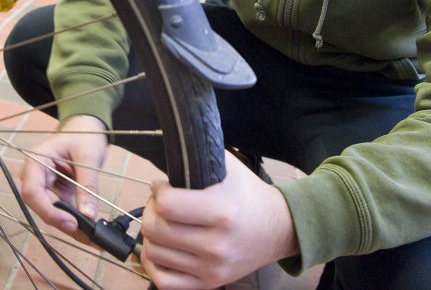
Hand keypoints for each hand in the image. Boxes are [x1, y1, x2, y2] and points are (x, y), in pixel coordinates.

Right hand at [20, 114, 107, 235]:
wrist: (87, 129)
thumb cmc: (84, 136)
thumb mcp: (88, 157)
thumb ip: (87, 184)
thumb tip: (88, 214)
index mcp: (36, 162)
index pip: (31, 191)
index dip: (47, 210)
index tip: (69, 221)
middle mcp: (37, 176)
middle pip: (41, 206)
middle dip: (62, 221)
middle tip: (85, 234)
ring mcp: (46, 186)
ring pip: (52, 212)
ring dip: (70, 225)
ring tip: (91, 237)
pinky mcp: (57, 193)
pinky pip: (63, 211)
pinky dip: (75, 221)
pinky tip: (88, 233)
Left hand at [139, 150, 298, 288]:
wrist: (278, 230)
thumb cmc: (248, 195)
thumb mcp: (229, 168)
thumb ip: (198, 157)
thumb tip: (166, 153)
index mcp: (222, 211)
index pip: (167, 205)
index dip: (159, 191)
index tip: (165, 186)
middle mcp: (216, 244)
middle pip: (155, 229)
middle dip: (152, 210)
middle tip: (162, 204)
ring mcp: (211, 268)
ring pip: (153, 252)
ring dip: (152, 235)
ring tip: (166, 223)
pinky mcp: (208, 284)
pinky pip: (163, 281)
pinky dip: (154, 263)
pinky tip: (163, 248)